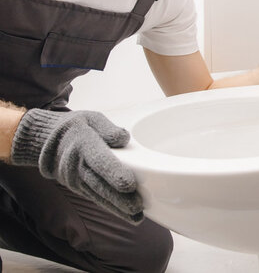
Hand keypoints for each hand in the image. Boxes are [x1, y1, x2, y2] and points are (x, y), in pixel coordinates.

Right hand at [10, 109, 142, 223]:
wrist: (45, 142)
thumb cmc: (74, 127)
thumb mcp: (90, 118)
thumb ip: (107, 128)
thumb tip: (123, 138)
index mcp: (83, 143)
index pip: (99, 161)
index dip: (114, 173)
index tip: (130, 184)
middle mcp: (77, 165)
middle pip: (100, 184)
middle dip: (119, 198)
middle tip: (137, 207)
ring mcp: (76, 179)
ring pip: (98, 195)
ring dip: (117, 207)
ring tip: (136, 216)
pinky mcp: (78, 187)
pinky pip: (95, 198)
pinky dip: (110, 207)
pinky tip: (126, 215)